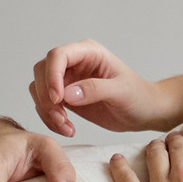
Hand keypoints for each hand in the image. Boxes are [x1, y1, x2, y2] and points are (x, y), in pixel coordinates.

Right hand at [32, 40, 174, 136]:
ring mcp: (67, 79)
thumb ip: (95, 89)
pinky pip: (45, 104)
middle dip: (46, 96)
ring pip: (38, 88)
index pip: (58, 55)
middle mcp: (74, 62)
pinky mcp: (65, 96)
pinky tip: (67, 128)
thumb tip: (67, 94)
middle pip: (42, 71)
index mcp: (89, 52)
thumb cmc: (138, 96)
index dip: (52, 76)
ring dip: (46, 109)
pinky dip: (49, 118)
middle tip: (61, 118)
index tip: (57, 99)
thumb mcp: (122, 92)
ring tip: (66, 126)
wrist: (144, 112)